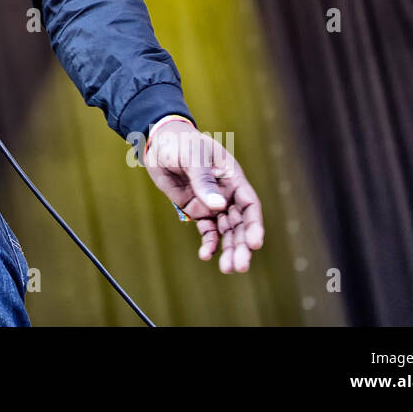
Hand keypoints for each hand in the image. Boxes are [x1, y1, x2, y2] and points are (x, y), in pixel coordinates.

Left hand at [143, 118, 264, 272]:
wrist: (158, 143)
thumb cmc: (180, 143)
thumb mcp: (193, 157)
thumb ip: (204, 181)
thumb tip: (218, 207)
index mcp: (232, 177)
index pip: (250, 205)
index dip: (254, 225)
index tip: (254, 243)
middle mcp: (226, 193)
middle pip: (240, 224)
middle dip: (241, 245)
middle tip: (239, 265)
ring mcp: (212, 203)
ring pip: (226, 231)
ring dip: (228, 249)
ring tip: (227, 268)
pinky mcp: (197, 209)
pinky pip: (207, 230)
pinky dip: (209, 243)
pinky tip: (206, 255)